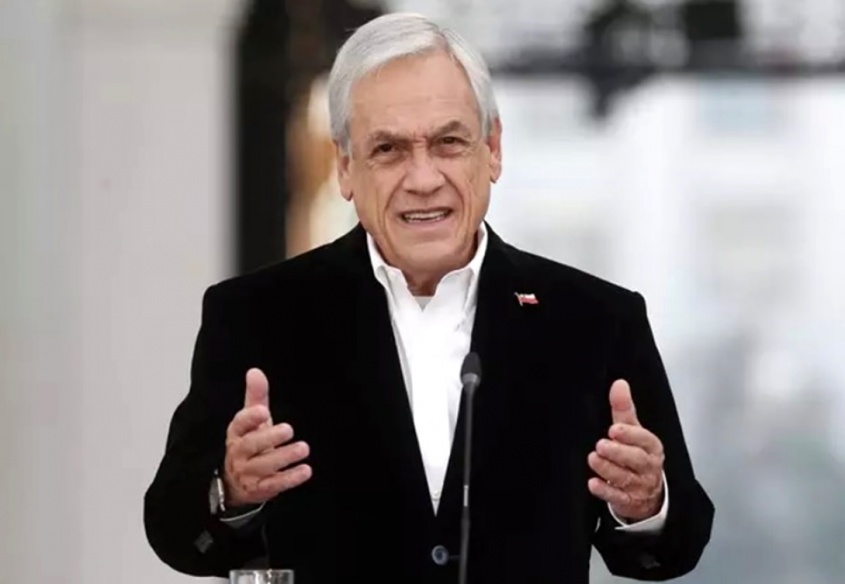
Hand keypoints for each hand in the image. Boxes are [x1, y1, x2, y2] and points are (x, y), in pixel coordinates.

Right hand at [223, 368, 311, 506]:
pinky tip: (305, 470)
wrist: (237, 483)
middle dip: (269, 437)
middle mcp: (239, 453)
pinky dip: (289, 479)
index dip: (249, 418)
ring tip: (303, 448)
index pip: (239, 424)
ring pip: (263, 466)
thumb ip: (256, 397)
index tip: (263, 411)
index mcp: (237, 434)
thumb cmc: (250, 443)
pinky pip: (273, 485)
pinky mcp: (259, 489)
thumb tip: (255, 371)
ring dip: (284, 457)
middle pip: (250, 446)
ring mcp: (248, 473)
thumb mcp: (253, 421)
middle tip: (289, 429)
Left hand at [587, 379, 664, 521]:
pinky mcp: (628, 501)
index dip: (630, 435)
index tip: (615, 429)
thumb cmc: (638, 455)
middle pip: (636, 460)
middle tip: (602, 445)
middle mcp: (647, 467)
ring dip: (608, 469)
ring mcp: (639, 485)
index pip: (645, 440)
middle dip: (619, 452)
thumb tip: (619, 384)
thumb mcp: (633, 430)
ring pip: (625, 478)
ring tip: (594, 459)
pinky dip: (605, 491)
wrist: (649, 493)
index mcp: (651, 447)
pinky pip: (617, 497)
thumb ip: (624, 409)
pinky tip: (593, 483)